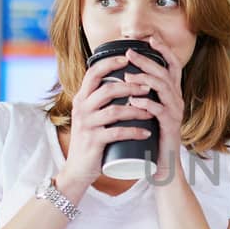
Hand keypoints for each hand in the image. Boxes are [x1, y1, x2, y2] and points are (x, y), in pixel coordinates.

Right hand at [57, 53, 154, 190]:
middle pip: (108, 89)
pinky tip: (147, 132)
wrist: (77, 170)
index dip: (111, 63)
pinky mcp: (93, 141)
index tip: (128, 58)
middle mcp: (81, 108)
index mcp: (81, 99)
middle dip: (132, 86)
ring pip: (115, 110)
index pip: (93, 73)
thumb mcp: (91, 116)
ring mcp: (87, 125)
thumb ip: (101, 102)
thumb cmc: (90, 141)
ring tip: (152, 110)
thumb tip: (124, 85)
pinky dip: (134, 132)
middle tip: (149, 87)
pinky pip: (117, 133)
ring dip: (137, 109)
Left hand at [119, 41, 185, 181]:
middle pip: (165, 73)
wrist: (162, 164)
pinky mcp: (170, 126)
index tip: (149, 38)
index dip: (163, 50)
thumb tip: (122, 77)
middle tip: (129, 53)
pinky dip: (147, 103)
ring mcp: (175, 112)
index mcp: (172, 93)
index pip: (172, 65)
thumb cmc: (151, 136)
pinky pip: (160, 110)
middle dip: (147, 60)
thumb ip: (142, 94)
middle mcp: (177, 99)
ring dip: (145, 79)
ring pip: (164, 88)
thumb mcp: (148, 111)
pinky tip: (135, 100)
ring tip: (127, 75)